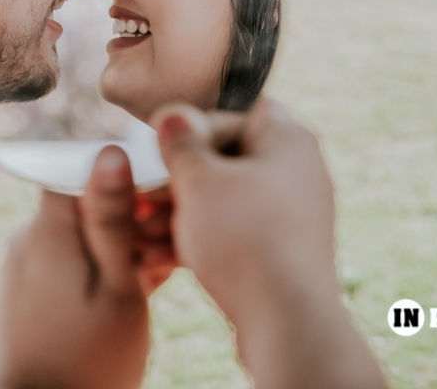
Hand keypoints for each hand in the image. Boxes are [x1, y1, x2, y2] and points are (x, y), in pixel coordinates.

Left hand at [0, 146, 150, 388]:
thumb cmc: (85, 361)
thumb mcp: (116, 288)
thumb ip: (111, 219)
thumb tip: (111, 149)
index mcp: (49, 227)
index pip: (78, 161)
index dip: (123, 168)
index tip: (157, 192)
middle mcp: (31, 238)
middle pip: (85, 199)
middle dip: (130, 211)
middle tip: (170, 241)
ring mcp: (29, 267)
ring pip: (84, 234)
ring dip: (123, 243)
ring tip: (162, 268)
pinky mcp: (32, 294)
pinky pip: (73, 263)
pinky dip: (105, 268)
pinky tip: (141, 286)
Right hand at [152, 97, 387, 388]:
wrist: (287, 324)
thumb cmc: (243, 240)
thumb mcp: (198, 181)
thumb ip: (180, 141)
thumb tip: (172, 113)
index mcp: (287, 138)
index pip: (233, 111)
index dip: (191, 124)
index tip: (158, 144)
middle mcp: (297, 170)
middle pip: (225, 158)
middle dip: (177, 179)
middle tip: (140, 196)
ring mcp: (293, 214)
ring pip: (225, 200)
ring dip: (180, 212)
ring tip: (139, 232)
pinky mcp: (284, 253)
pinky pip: (235, 233)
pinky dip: (200, 239)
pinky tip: (156, 256)